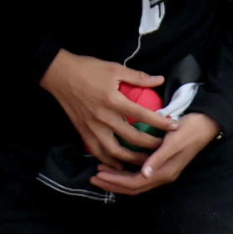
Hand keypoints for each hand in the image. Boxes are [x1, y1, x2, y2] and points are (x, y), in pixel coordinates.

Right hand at [40, 50, 171, 165]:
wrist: (58, 74)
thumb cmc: (87, 69)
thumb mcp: (115, 69)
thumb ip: (138, 77)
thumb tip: (160, 80)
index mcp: (113, 100)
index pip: (142, 115)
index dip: (160, 123)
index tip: (175, 127)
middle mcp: (103, 117)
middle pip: (131, 138)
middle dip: (150, 145)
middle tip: (164, 147)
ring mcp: (91, 126)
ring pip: (113, 151)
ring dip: (130, 158)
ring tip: (145, 161)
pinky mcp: (82, 131)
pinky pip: (96, 151)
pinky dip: (108, 160)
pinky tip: (119, 164)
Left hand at [92, 112, 218, 195]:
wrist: (207, 123)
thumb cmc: (189, 129)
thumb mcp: (174, 141)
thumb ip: (159, 158)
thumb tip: (145, 174)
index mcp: (165, 171)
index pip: (135, 183)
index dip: (115, 181)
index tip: (97, 174)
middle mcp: (163, 175)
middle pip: (133, 187)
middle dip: (112, 183)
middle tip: (93, 176)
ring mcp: (163, 170)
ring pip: (136, 182)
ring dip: (118, 179)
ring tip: (101, 171)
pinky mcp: (163, 164)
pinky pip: (140, 175)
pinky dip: (126, 173)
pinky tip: (117, 165)